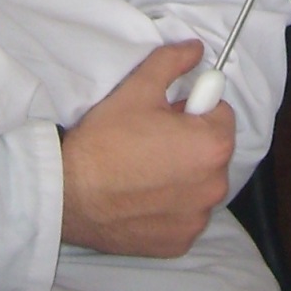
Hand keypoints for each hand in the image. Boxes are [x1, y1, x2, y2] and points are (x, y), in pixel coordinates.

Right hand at [60, 41, 233, 258]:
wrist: (69, 193)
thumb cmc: (105, 141)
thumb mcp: (137, 89)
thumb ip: (172, 63)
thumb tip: (195, 48)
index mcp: (212, 145)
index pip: (220, 113)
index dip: (192, 108)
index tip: (166, 114)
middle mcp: (215, 186)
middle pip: (211, 151)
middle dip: (188, 142)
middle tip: (149, 139)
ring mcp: (197, 218)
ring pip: (198, 184)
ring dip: (181, 176)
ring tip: (142, 169)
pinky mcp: (180, 242)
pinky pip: (184, 215)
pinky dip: (169, 207)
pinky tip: (139, 197)